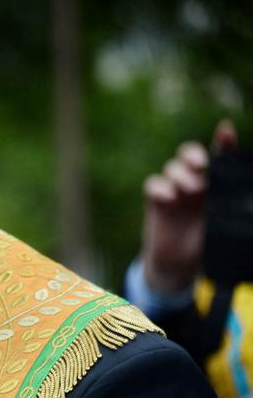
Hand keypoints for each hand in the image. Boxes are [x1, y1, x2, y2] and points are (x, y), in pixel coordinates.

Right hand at [141, 120, 237, 293]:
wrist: (179, 266)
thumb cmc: (204, 244)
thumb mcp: (224, 225)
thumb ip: (233, 207)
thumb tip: (250, 200)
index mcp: (215, 185)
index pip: (219, 158)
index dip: (222, 142)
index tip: (226, 131)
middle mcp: (194, 182)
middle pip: (189, 154)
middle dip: (194, 155)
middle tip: (200, 165)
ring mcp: (173, 190)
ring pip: (172, 167)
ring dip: (181, 174)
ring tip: (189, 190)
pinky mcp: (156, 202)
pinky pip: (153, 184)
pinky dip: (160, 187)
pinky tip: (169, 198)